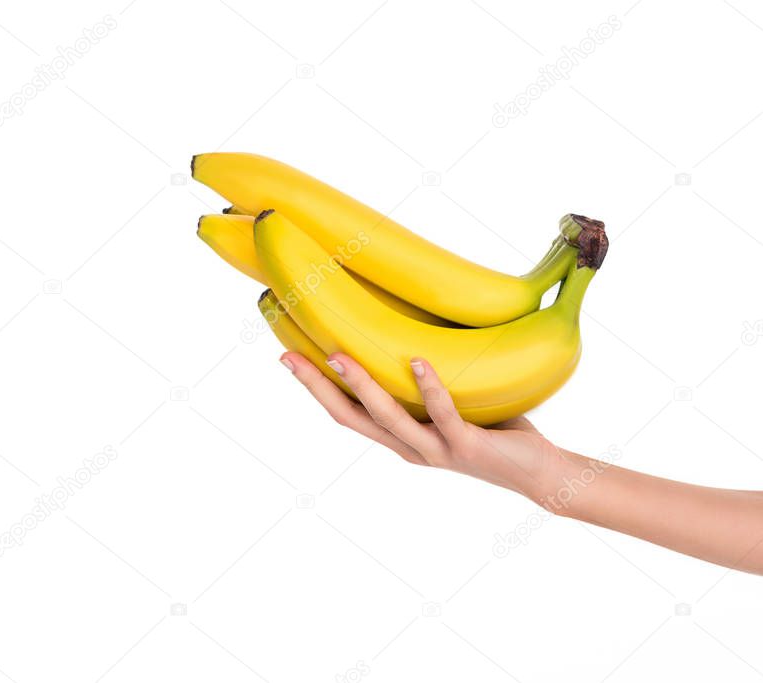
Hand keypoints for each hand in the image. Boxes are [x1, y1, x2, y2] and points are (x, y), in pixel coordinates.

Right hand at [280, 351, 564, 500]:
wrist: (539, 472)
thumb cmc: (495, 432)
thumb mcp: (450, 405)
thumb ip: (426, 382)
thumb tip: (411, 328)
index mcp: (400, 438)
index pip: (346, 413)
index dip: (314, 388)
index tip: (287, 357)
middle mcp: (409, 448)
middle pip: (352, 419)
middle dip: (318, 387)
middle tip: (291, 358)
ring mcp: (435, 450)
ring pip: (389, 418)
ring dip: (362, 386)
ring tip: (340, 356)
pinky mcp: (466, 446)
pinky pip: (443, 415)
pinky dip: (429, 388)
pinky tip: (418, 362)